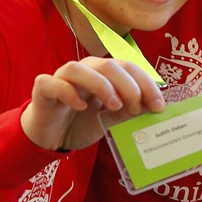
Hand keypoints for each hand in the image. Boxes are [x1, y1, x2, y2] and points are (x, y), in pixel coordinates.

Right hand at [21, 58, 164, 151]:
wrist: (50, 137)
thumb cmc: (81, 122)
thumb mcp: (111, 119)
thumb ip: (129, 111)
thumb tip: (156, 108)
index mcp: (103, 74)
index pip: (128, 68)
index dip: (146, 84)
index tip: (159, 105)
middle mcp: (84, 70)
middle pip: (108, 65)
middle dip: (128, 85)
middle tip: (137, 108)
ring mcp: (61, 78)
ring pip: (79, 69)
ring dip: (101, 85)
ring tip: (115, 106)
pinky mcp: (43, 89)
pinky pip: (53, 83)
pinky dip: (68, 93)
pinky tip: (82, 107)